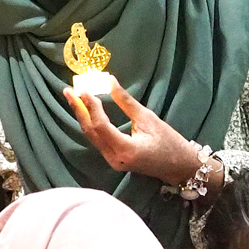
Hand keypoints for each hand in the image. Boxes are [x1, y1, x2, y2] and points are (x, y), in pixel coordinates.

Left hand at [62, 83, 208, 187]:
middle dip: (78, 110)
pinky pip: (97, 141)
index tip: (84, 89)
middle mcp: (115, 158)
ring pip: (92, 137)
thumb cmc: (169, 142)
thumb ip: (126, 101)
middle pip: (90, 132)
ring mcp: (113, 162)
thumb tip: (109, 81)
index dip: (91, 106)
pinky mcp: (113, 160)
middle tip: (68, 91)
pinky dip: (91, 125)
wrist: (180, 167)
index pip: (101, 126)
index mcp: (126, 149)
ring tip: (73, 98)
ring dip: (82, 117)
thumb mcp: (148, 118)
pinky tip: (86, 111)